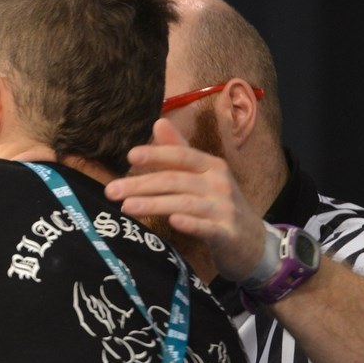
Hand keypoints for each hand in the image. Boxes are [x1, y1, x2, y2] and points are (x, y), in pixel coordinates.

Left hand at [104, 118, 267, 280]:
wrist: (252, 241)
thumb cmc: (219, 205)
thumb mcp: (203, 175)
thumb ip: (180, 151)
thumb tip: (159, 121)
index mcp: (211, 166)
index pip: (181, 156)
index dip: (157, 154)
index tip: (130, 157)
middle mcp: (219, 183)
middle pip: (176, 180)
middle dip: (142, 184)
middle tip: (111, 190)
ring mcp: (224, 208)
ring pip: (185, 203)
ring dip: (154, 204)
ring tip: (126, 207)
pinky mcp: (227, 233)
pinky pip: (207, 227)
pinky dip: (190, 223)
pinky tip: (171, 222)